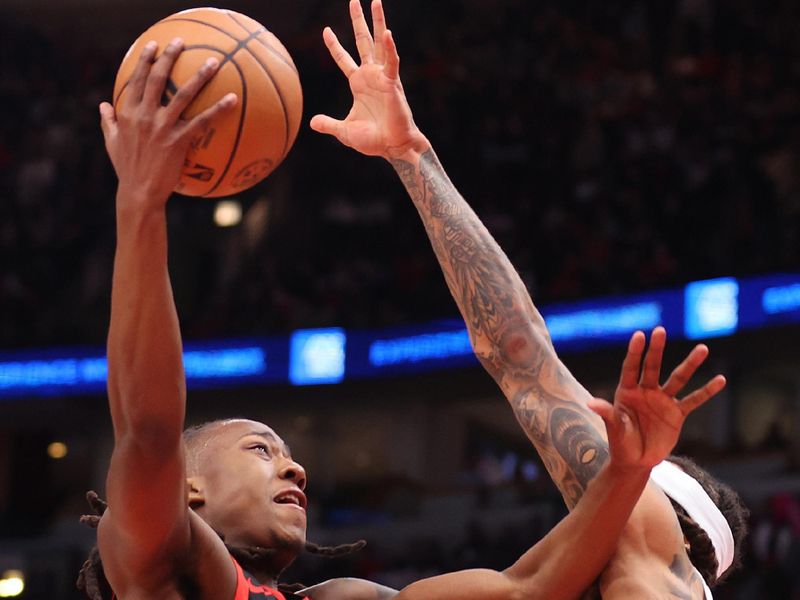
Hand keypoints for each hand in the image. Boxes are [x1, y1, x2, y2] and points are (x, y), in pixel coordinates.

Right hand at [99, 38, 236, 205]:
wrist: (139, 192)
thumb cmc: (127, 169)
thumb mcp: (112, 143)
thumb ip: (109, 122)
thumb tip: (102, 105)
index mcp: (128, 113)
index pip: (137, 80)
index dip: (145, 61)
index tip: (152, 46)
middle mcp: (145, 116)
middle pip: (158, 79)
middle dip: (169, 57)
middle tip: (180, 42)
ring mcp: (162, 127)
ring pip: (183, 95)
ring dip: (200, 76)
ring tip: (214, 62)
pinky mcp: (179, 141)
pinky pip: (203, 121)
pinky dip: (218, 109)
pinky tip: (233, 99)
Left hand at [310, 0, 428, 159]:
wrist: (392, 147)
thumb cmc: (373, 140)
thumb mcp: (344, 132)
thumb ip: (329, 124)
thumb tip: (312, 123)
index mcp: (358, 84)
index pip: (343, 59)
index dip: (334, 45)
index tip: (325, 30)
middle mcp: (371, 76)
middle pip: (362, 42)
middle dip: (358, 22)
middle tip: (353, 1)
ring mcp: (382, 77)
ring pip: (379, 44)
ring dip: (377, 22)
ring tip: (375, 2)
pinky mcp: (393, 84)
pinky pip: (392, 62)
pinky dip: (390, 48)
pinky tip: (387, 33)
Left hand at [588, 327, 725, 469]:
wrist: (636, 461)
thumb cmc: (620, 443)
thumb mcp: (614, 429)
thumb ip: (607, 414)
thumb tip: (591, 403)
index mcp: (627, 392)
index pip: (630, 368)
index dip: (635, 353)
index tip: (639, 335)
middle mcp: (646, 391)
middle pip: (652, 366)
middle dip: (656, 349)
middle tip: (660, 330)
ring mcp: (662, 401)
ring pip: (678, 379)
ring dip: (690, 364)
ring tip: (703, 348)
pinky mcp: (677, 414)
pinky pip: (694, 400)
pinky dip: (707, 391)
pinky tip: (720, 380)